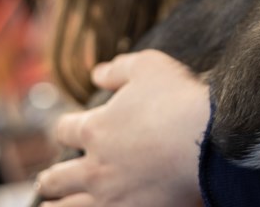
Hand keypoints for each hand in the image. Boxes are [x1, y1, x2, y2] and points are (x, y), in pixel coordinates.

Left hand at [36, 49, 208, 206]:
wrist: (212, 142)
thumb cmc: (181, 101)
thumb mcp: (149, 67)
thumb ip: (119, 69)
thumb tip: (97, 74)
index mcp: (95, 130)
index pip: (63, 130)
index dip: (65, 128)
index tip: (69, 129)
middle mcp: (94, 169)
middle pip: (55, 179)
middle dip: (49, 179)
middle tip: (47, 181)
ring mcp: (110, 198)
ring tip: (51, 206)